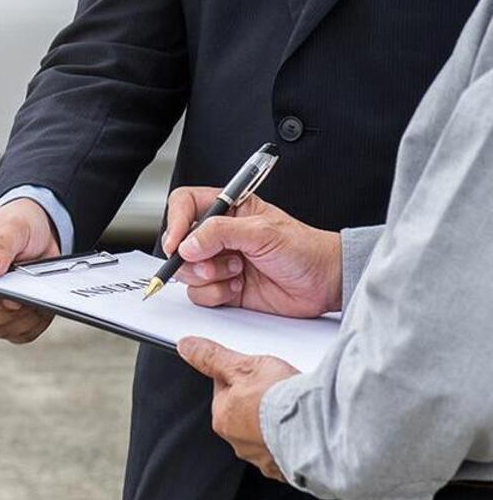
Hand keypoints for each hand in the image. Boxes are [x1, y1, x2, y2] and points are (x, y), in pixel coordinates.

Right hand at [0, 199, 59, 343]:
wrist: (38, 230)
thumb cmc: (19, 223)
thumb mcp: (12, 226)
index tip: (10, 297)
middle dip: (3, 312)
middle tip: (27, 301)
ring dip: (19, 321)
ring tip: (38, 304)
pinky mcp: (0, 315)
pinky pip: (12, 333)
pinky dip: (29, 327)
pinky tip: (41, 311)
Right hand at [164, 188, 341, 317]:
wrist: (323, 282)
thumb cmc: (304, 248)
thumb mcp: (263, 232)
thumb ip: (222, 233)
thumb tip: (189, 244)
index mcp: (228, 208)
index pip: (185, 204)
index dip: (175, 222)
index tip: (177, 244)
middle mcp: (219, 234)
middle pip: (180, 244)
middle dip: (194, 259)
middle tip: (217, 262)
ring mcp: (220, 261)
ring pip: (187, 272)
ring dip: (209, 277)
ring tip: (237, 272)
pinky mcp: (224, 287)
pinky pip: (200, 294)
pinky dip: (216, 295)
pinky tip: (238, 288)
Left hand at [178, 337, 296, 479]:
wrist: (314, 427)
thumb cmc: (279, 398)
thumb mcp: (243, 366)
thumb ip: (212, 357)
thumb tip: (186, 347)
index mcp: (222, 418)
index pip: (223, 389)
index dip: (239, 374)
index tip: (254, 369)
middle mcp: (237, 442)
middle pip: (242, 410)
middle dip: (255, 397)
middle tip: (274, 384)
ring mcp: (261, 457)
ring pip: (262, 430)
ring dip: (271, 418)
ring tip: (289, 402)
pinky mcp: (284, 467)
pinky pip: (282, 446)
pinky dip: (288, 435)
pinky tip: (298, 423)